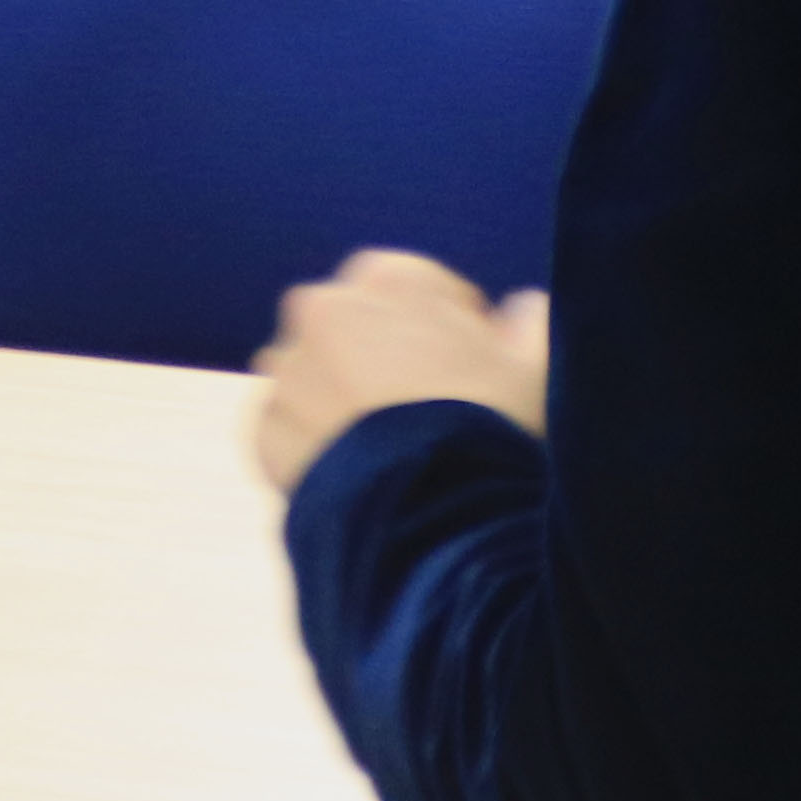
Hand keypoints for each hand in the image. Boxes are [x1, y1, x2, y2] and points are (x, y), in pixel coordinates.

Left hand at [251, 250, 553, 494]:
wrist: (436, 520)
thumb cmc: (494, 435)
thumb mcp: (537, 370)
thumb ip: (528, 323)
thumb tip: (521, 311)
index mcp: (391, 279)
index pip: (411, 281)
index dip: (441, 320)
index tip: (462, 361)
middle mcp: (325, 309)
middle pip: (354, 323)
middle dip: (381, 353)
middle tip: (424, 409)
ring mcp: (287, 369)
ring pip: (314, 372)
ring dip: (341, 396)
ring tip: (390, 450)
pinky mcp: (263, 428)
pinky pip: (288, 426)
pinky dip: (313, 443)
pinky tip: (359, 474)